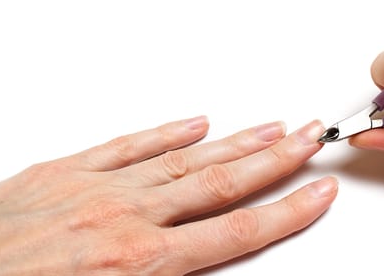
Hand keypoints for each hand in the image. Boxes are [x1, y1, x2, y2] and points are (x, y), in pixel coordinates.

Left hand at [0, 117, 336, 274]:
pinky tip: (196, 122)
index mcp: (141, 262)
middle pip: (223, 183)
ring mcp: (98, 188)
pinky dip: (167, 132)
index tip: (317, 191)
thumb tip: (200, 271)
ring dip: (235, 142)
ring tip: (271, 126)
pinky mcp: (66, 171)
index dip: (288, 210)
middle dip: (276, 158)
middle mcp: (128, 217)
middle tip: (309, 137)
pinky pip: (129, 145)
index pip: (238, 230)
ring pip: (186, 158)